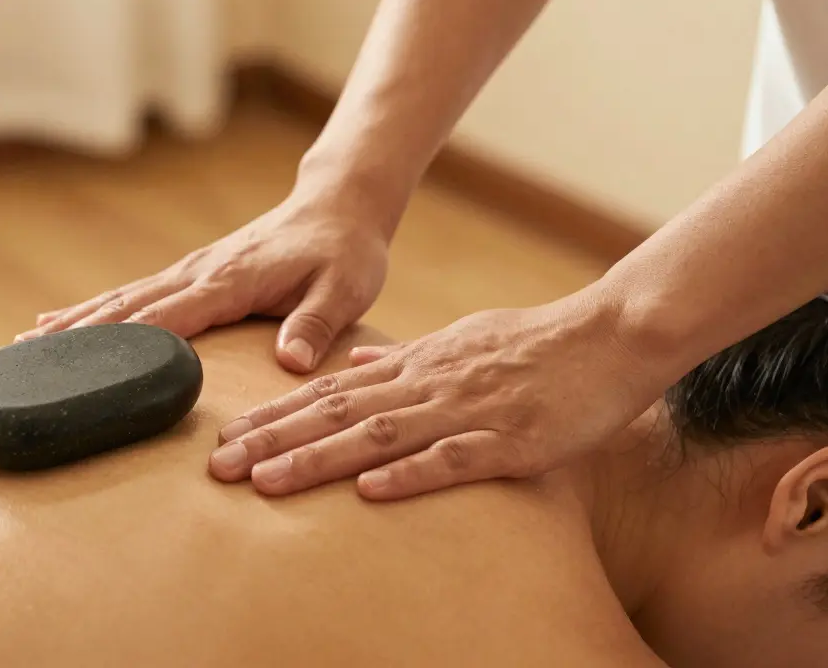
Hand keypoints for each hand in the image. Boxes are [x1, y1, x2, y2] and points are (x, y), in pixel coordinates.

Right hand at [17, 194, 390, 372]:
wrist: (337, 208)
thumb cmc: (344, 253)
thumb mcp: (345, 289)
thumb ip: (317, 324)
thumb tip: (291, 360)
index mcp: (231, 280)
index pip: (172, 318)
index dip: (130, 344)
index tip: (86, 369)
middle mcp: (199, 272)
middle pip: (128, 308)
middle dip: (79, 337)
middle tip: (27, 365)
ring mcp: (189, 270)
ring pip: (120, 299)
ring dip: (73, 323)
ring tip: (22, 346)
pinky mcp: (189, 274)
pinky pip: (132, 295)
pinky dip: (91, 310)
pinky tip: (57, 324)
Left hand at [207, 289, 663, 498]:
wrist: (610, 335)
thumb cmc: (534, 343)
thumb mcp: (458, 340)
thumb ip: (403, 356)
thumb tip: (351, 363)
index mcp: (415, 366)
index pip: (329, 392)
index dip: (275, 415)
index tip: (226, 434)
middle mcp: (428, 385)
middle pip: (336, 414)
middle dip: (273, 440)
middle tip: (217, 465)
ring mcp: (468, 411)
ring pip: (378, 436)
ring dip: (318, 460)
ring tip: (265, 482)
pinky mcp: (512, 439)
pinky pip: (453, 459)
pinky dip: (410, 475)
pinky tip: (370, 493)